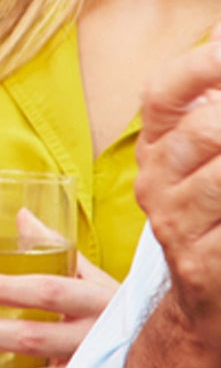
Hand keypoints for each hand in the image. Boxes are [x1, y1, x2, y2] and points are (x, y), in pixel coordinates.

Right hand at [136, 34, 220, 338]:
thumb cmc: (217, 215)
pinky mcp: (202, 265)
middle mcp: (154, 181)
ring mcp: (175, 224)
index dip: (204, 64)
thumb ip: (213, 99)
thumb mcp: (208, 157)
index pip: (164, 90)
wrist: (208, 303)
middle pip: (206, 129)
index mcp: (155, 146)